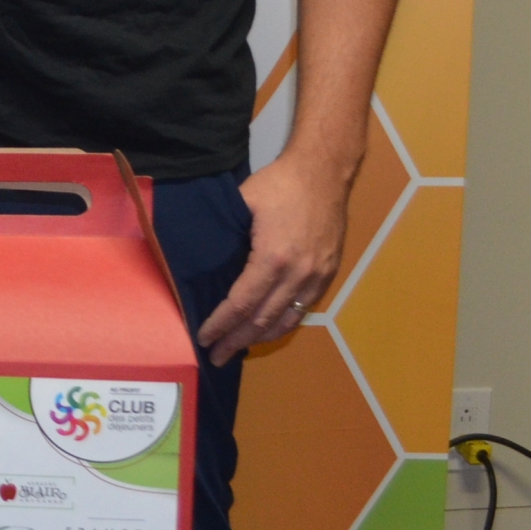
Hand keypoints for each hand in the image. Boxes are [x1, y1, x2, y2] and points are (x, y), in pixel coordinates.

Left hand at [195, 155, 351, 366]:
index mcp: (273, 259)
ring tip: (239, 350)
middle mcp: (298, 274)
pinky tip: (269, 330)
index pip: (240, 303)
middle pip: (262, 319)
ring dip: (260, 338)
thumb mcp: (242, 204)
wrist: (324, 172)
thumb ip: (226, 236)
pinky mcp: (329, 273)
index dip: (221, 324)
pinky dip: (284, 324)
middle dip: (237, 341)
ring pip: (286, 320)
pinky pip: (305, 309)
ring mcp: (317, 276)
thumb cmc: (280, 184)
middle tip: (216, 357)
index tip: (203, 337)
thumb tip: (201, 260)